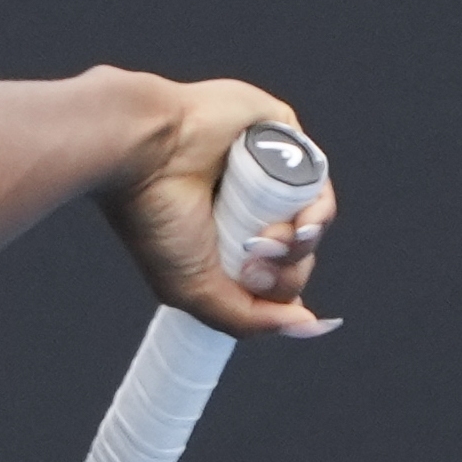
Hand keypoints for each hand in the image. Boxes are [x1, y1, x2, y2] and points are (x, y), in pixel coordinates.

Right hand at [91, 75, 339, 338]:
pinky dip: (315, 207)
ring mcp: (265, 173)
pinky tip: (294, 217)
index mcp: (225, 243)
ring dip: (301, 243)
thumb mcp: (197, 291)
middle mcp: (247, 210)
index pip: (275, 279)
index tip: (249, 283)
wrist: (144, 151)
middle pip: (299, 255)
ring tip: (269, 239)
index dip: (275, 290)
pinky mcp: (281, 135)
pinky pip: (317, 178)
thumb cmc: (155, 217)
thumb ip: (251, 319)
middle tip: (252, 258)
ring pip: (314, 221)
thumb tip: (311, 326)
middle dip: (285, 269)